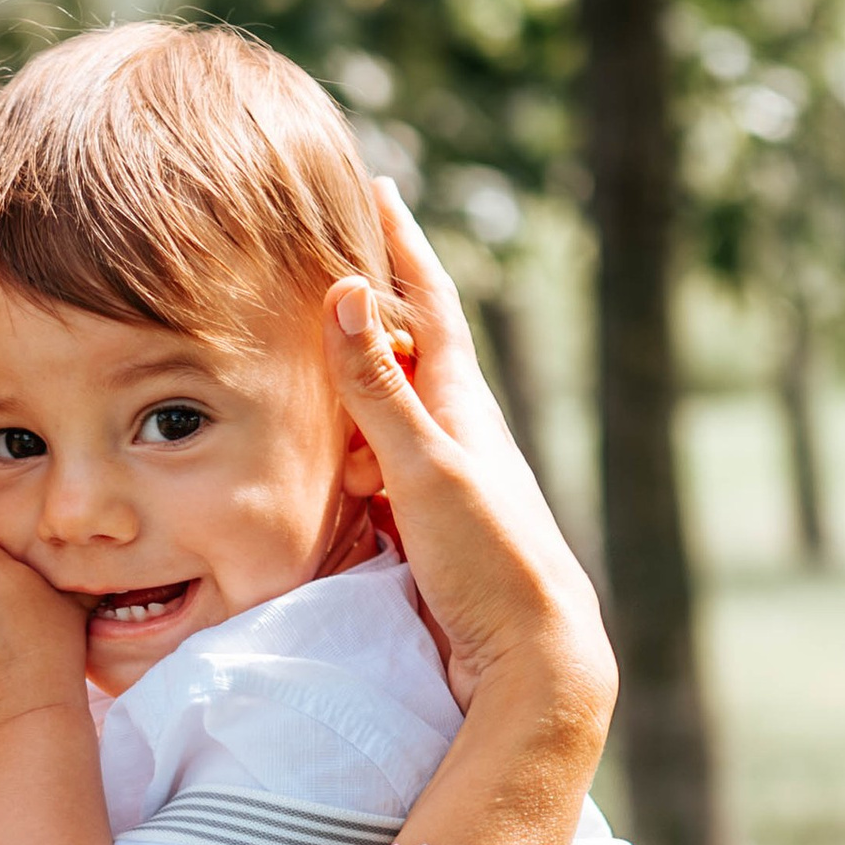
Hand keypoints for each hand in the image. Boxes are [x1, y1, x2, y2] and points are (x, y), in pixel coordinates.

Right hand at [327, 180, 609, 738]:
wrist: (532, 659)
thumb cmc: (491, 560)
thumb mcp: (427, 467)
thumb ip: (380, 388)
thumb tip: (343, 291)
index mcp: (463, 403)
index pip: (427, 303)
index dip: (401, 243)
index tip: (379, 185)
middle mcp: (456, 433)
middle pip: (406, 347)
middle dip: (371, 298)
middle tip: (331, 247)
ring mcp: (441, 483)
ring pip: (388, 410)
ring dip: (355, 374)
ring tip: (311, 340)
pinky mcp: (424, 531)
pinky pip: (374, 469)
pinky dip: (345, 445)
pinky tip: (323, 451)